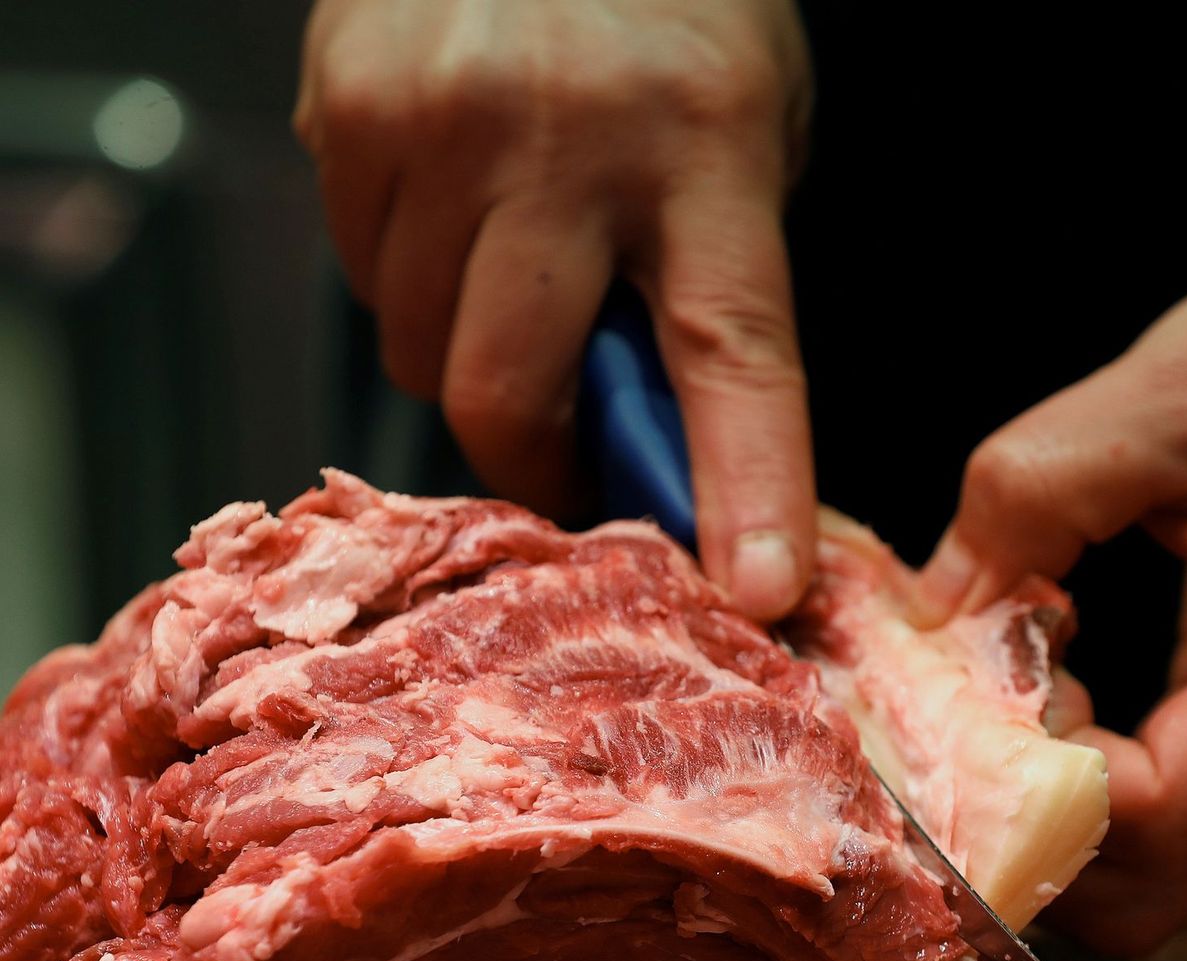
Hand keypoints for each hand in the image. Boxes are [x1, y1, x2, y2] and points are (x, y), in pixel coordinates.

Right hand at [295, 0, 815, 619]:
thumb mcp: (740, 132)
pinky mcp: (340, 106)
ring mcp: (432, 120)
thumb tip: (659, 442)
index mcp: (702, 143)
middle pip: (506, 395)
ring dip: (464, 350)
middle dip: (530, 453)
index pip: (729, 353)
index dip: (746, 488)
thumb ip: (708, 281)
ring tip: (511, 264)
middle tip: (562, 440)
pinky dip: (406, 274)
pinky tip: (452, 202)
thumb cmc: (666, 2)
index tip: (761, 589)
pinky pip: (361, 271)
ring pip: (416, 348)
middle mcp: (557, 136)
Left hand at [921, 227, 1186, 952]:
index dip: (1032, 782)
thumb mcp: (1186, 384)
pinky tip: (1072, 689)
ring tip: (1027, 686)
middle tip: (972, 713)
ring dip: (1064, 815)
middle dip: (1030, 827)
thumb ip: (1039, 492)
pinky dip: (1105, 792)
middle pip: (1159, 889)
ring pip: (1175, 880)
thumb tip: (929, 613)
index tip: (970, 694)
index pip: (1163, 807)